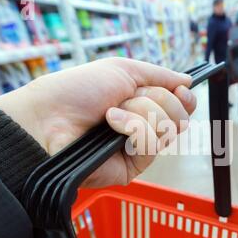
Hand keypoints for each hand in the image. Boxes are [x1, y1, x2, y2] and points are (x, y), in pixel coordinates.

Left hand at [0, 58, 196, 186]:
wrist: (49, 119)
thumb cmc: (78, 91)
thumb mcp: (121, 70)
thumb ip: (159, 74)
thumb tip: (187, 80)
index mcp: (142, 104)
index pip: (179, 106)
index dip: (184, 98)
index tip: (181, 89)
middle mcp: (144, 126)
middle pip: (179, 117)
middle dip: (158, 101)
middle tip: (131, 98)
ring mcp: (138, 148)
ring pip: (168, 130)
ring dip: (141, 113)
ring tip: (112, 114)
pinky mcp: (133, 167)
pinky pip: (152, 145)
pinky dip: (134, 129)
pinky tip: (112, 125)